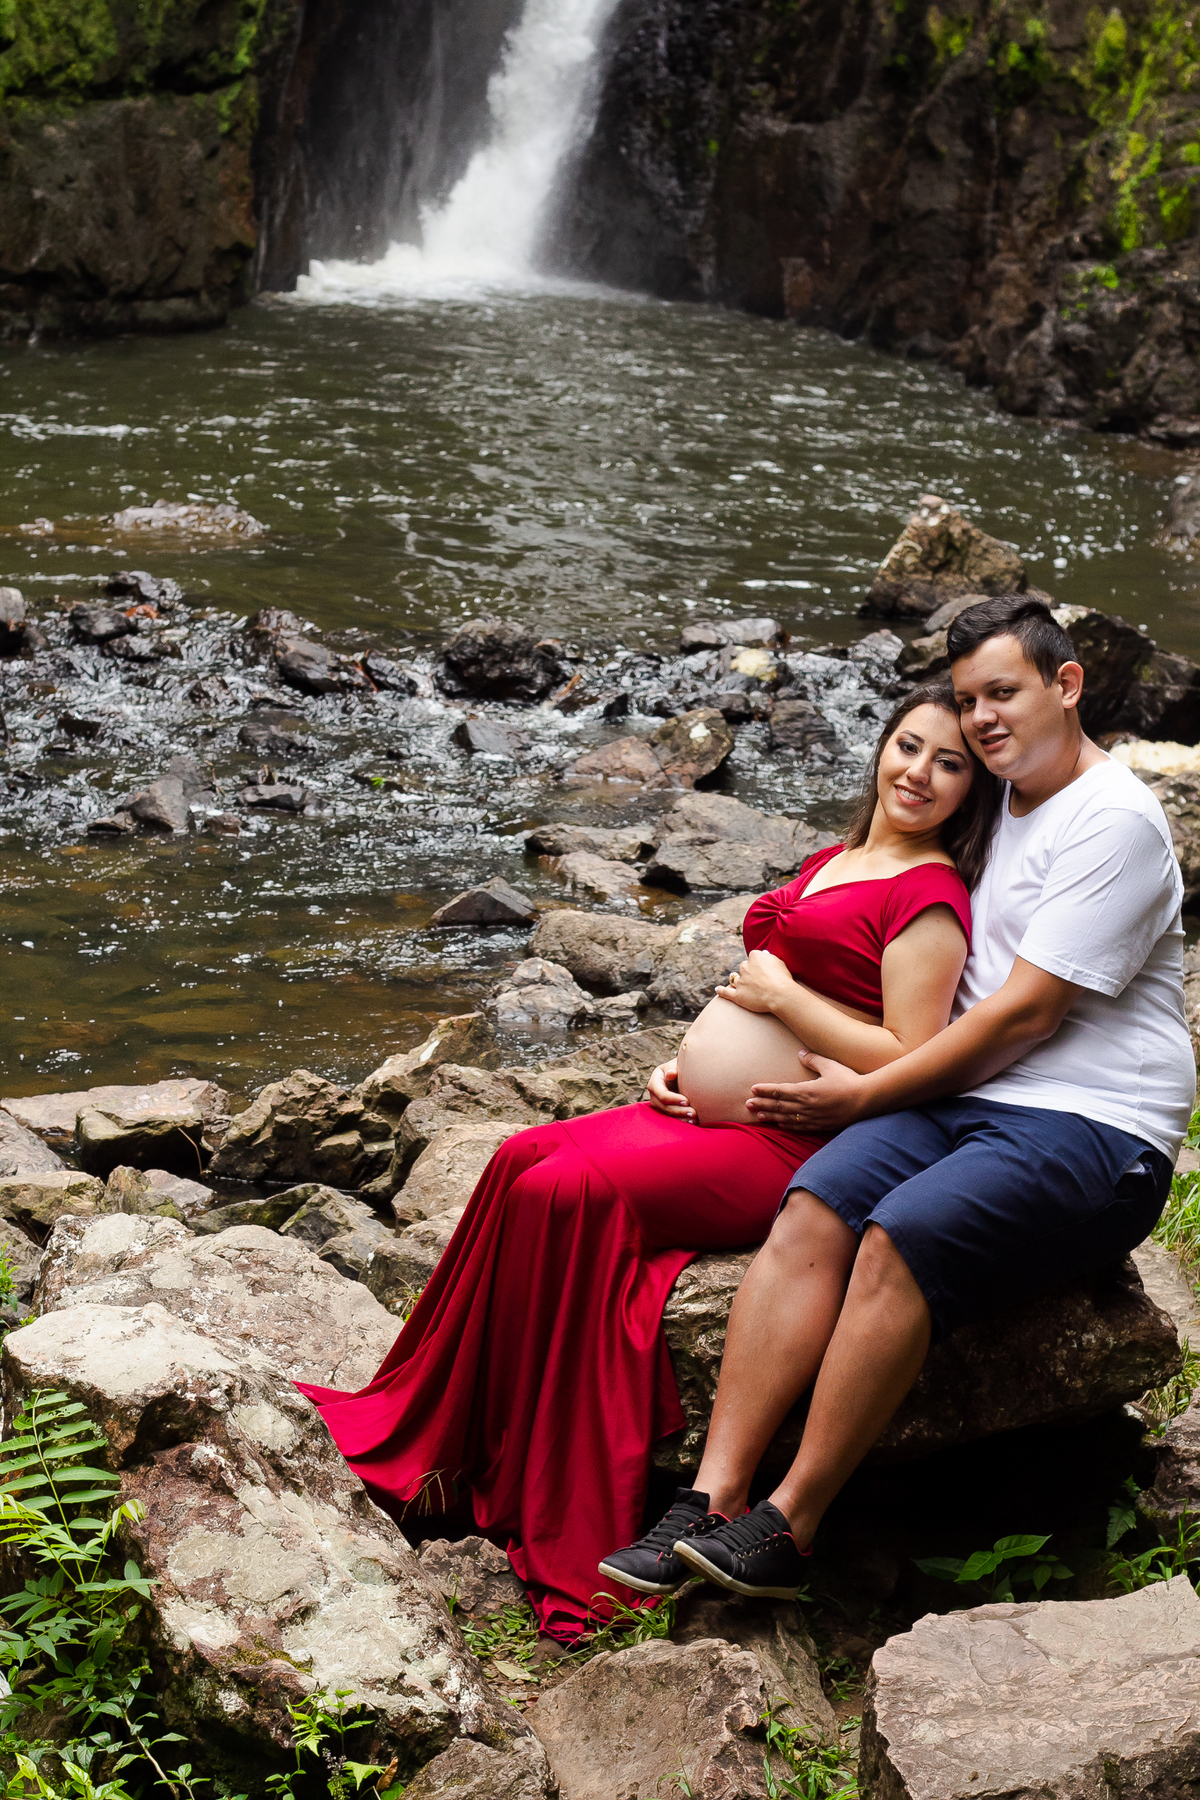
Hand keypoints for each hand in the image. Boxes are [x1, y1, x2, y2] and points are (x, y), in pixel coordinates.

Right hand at [646, 1058, 695, 1121]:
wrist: (682, 1073)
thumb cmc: (680, 1066)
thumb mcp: (675, 1064)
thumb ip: (672, 1068)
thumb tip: (671, 1073)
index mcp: (655, 1080)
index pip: (661, 1093)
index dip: (673, 1099)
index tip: (687, 1101)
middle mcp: (654, 1093)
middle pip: (664, 1106)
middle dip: (679, 1111)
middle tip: (694, 1113)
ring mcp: (658, 1103)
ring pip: (667, 1113)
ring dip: (680, 1118)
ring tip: (694, 1119)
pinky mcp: (665, 1109)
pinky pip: (672, 1117)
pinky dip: (681, 1120)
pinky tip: (692, 1122)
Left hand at [715, 949, 793, 1014]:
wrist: (780, 994)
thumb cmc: (783, 978)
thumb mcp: (779, 962)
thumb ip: (769, 958)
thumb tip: (764, 955)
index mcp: (755, 956)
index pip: (754, 958)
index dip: (759, 965)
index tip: (765, 971)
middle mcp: (745, 967)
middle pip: (744, 967)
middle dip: (749, 972)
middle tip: (759, 981)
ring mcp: (740, 981)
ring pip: (736, 978)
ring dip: (739, 980)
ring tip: (744, 985)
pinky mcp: (738, 995)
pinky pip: (726, 992)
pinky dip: (721, 991)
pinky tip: (717, 990)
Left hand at [746, 1053, 868, 1131]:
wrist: (867, 1101)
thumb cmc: (849, 1081)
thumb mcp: (831, 1066)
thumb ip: (814, 1059)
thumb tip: (801, 1053)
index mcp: (807, 1091)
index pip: (780, 1091)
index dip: (766, 1091)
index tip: (753, 1089)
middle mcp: (807, 1106)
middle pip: (779, 1106)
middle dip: (762, 1105)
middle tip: (747, 1104)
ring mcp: (813, 1118)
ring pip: (787, 1118)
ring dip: (771, 1117)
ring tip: (758, 1116)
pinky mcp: (821, 1125)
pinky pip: (800, 1127)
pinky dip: (787, 1126)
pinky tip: (780, 1125)